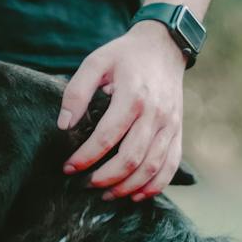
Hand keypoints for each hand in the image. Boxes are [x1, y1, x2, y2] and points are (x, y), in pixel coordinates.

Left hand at [58, 20, 187, 199]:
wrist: (164, 46)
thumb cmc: (125, 55)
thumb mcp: (95, 62)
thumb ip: (76, 92)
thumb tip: (63, 125)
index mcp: (133, 96)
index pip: (107, 136)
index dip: (86, 157)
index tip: (68, 166)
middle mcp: (156, 113)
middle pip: (131, 158)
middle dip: (105, 177)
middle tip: (85, 184)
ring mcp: (170, 124)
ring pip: (151, 167)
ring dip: (127, 187)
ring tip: (106, 194)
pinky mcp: (178, 131)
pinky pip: (171, 165)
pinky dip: (155, 186)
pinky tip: (136, 195)